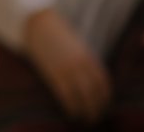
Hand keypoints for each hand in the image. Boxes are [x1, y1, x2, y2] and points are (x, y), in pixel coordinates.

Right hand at [24, 8, 111, 122]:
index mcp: (88, 56)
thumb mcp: (75, 45)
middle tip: (97, 116)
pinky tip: (72, 113)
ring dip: (87, 110)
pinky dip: (72, 107)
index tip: (105, 104)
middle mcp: (81, 65)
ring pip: (83, 97)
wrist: (38, 24)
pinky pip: (67, 96)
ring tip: (86, 118)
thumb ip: (84, 60)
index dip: (106, 96)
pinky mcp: (54, 74)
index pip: (103, 82)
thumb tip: (90, 78)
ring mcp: (68, 70)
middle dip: (98, 107)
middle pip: (95, 92)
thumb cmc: (56, 33)